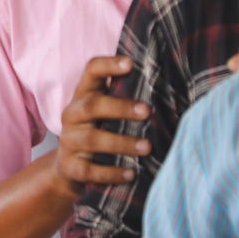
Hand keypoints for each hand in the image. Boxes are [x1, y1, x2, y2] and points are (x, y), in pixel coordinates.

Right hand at [55, 57, 151, 192]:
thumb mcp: (106, 112)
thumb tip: (169, 87)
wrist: (69, 168)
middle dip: (120, 107)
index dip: (108, 65)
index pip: (91, 72)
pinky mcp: (70, 167)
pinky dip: (111, 172)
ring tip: (147, 147)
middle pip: (92, 105)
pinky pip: (89, 170)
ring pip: (91, 139)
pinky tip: (131, 173)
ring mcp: (69, 141)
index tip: (130, 63)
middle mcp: (73, 114)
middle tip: (147, 111)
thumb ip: (125, 98)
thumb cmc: (98, 131)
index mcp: (84, 95)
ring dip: (121, 143)